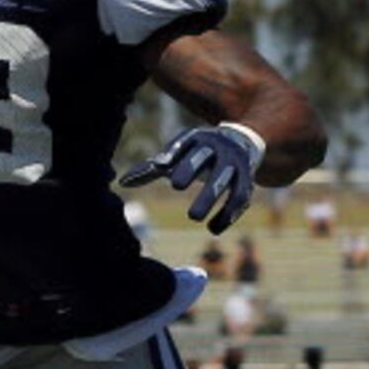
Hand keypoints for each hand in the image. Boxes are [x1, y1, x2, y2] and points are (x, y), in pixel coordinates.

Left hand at [120, 123, 264, 233]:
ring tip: (194, 217)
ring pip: (224, 180)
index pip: (186, 143)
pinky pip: (240, 198)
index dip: (175, 152)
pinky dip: (227, 214)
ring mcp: (234, 164)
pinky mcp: (247, 181)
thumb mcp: (178, 155)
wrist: (244, 141)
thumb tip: (122, 182)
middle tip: (175, 185)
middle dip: (191, 168)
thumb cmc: (199, 153)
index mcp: (198, 140)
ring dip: (210, 197)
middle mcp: (217, 148)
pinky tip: (213, 229)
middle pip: (204, 157)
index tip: (162, 165)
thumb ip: (152, 168)